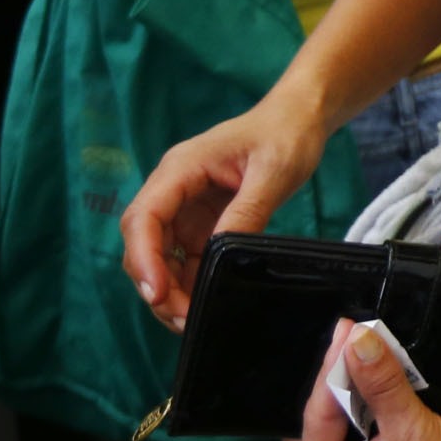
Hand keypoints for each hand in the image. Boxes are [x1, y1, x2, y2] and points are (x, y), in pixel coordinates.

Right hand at [119, 93, 328, 328]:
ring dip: (170, 290)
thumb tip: (219, 256)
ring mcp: (185, 209)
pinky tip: (203, 304)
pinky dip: (188, 283)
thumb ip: (246, 212)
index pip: (144, 217)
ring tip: (192, 320)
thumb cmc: (285, 135)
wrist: (297, 120)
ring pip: (159, 257)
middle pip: (143, 244)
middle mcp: (174, 191)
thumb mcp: (273, 172)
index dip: (144, 259)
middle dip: (155, 285)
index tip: (157, 293)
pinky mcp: (200, 223)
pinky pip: (184, 259)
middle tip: (183, 318)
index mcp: (180, 169)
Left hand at [298, 319, 440, 440]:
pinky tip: (384, 359)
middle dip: (337, 374)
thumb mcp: (413, 431)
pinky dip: (379, 386)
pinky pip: (375, 410)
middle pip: (326, 413)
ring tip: (364, 336)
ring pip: (350, 410)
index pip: (317, 418)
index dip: (330, 373)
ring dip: (359, 377)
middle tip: (351, 330)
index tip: (347, 330)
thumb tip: (358, 338)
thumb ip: (383, 384)